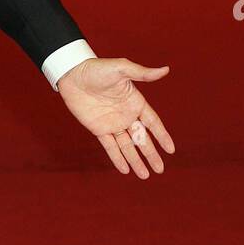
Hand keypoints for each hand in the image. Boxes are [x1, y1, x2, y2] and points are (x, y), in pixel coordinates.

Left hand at [56, 57, 174, 177]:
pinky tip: (125, 170)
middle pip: (142, 139)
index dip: (162, 136)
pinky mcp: (98, 129)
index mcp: (136, 102)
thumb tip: (166, 70)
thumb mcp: (121, 69)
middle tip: (160, 170)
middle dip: (151, 154)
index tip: (171, 150)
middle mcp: (126, 115)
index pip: (153, 123)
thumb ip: (143, 73)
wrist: (72, 75)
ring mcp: (113, 124)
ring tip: (145, 176)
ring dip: (136, 161)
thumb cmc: (97, 68)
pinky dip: (117, 158)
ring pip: (127, 146)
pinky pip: (110, 147)